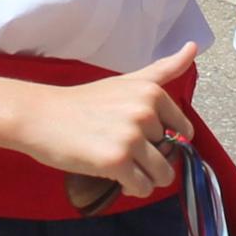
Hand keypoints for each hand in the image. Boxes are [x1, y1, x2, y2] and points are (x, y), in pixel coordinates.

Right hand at [19, 47, 197, 202]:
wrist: (41, 116)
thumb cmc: (84, 102)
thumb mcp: (127, 81)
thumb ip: (162, 69)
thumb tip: (194, 47)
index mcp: (152, 92)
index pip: (183, 131)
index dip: (164, 140)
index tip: (141, 137)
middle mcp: (145, 112)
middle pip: (170, 155)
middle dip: (150, 159)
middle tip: (121, 150)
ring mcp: (131, 137)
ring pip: (162, 175)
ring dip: (146, 179)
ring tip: (122, 168)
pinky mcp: (116, 161)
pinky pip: (142, 187)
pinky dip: (132, 189)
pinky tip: (115, 178)